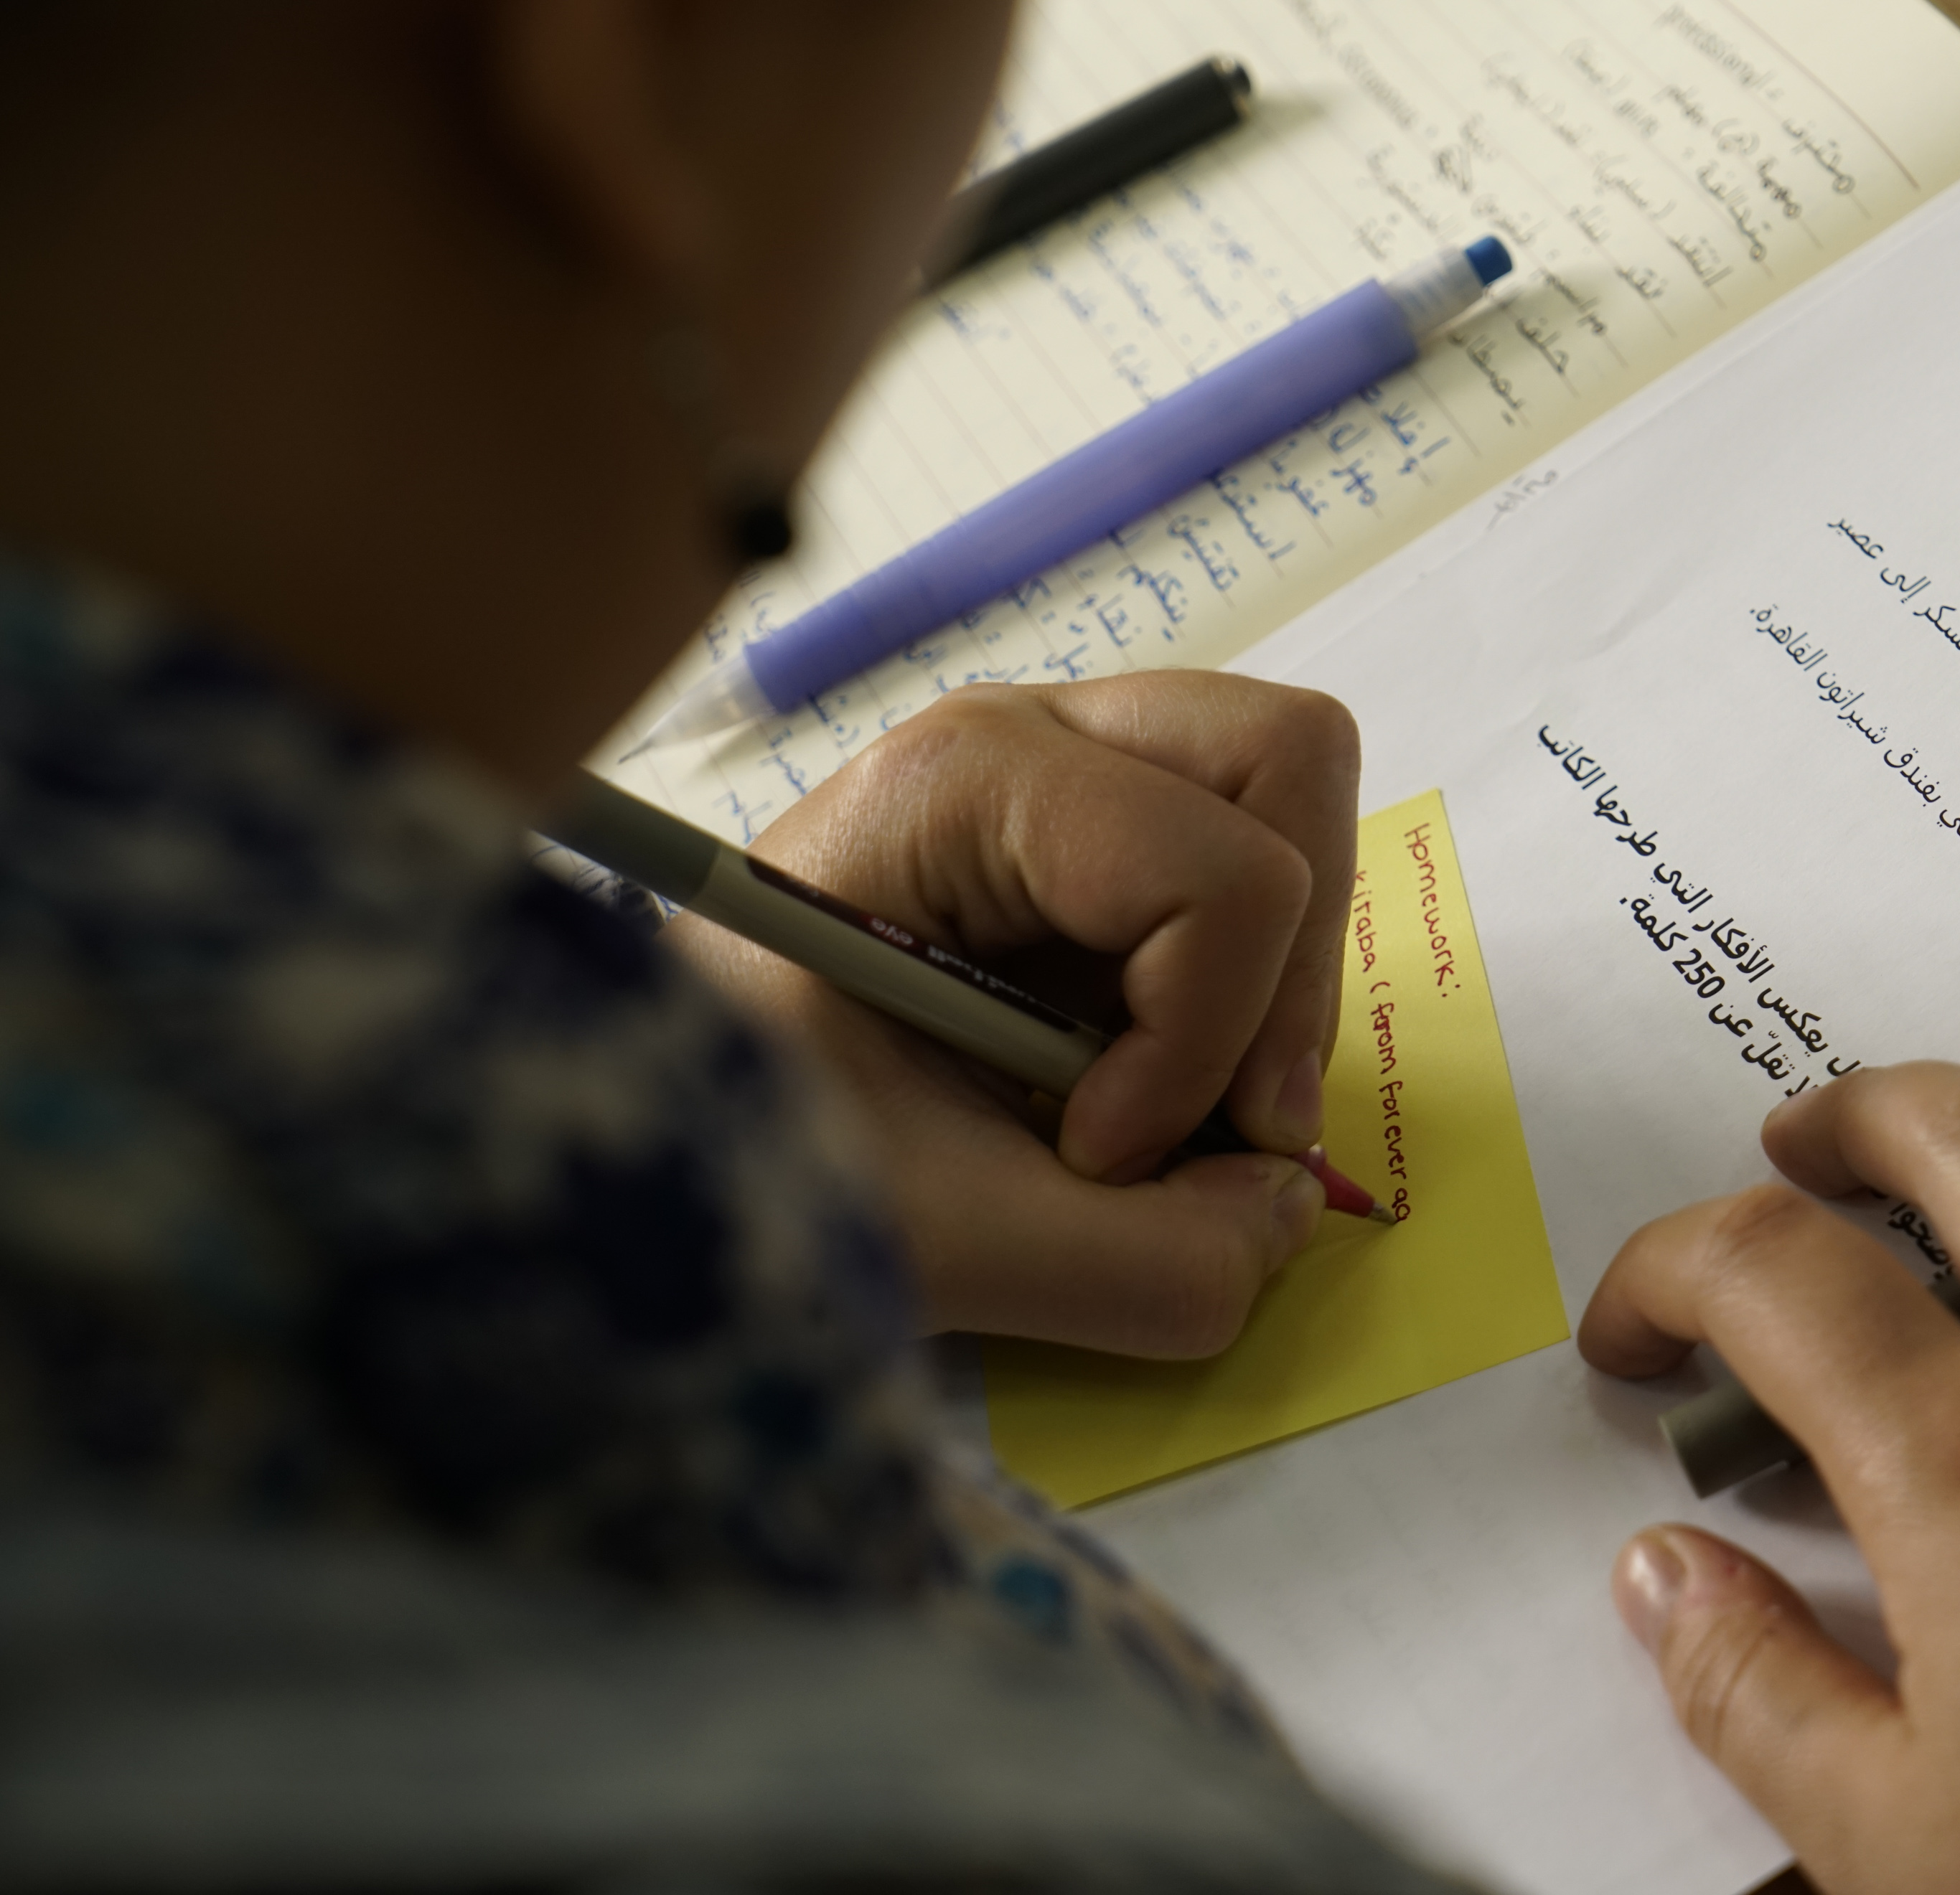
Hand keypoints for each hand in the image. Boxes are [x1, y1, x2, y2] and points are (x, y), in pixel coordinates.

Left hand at [669, 673, 1358, 1352]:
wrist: (627, 1138)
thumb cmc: (739, 1149)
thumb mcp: (938, 1237)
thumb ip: (1147, 1262)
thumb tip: (1288, 1214)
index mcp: (964, 785)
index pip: (1223, 875)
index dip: (1202, 1043)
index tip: (1091, 1153)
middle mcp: (1032, 736)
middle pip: (1291, 762)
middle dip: (1283, 971)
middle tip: (1218, 1118)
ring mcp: (1069, 771)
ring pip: (1292, 806)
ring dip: (1268, 986)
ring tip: (1160, 1111)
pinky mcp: (1092, 835)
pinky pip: (1250, 874)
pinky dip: (1236, 996)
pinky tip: (1131, 1082)